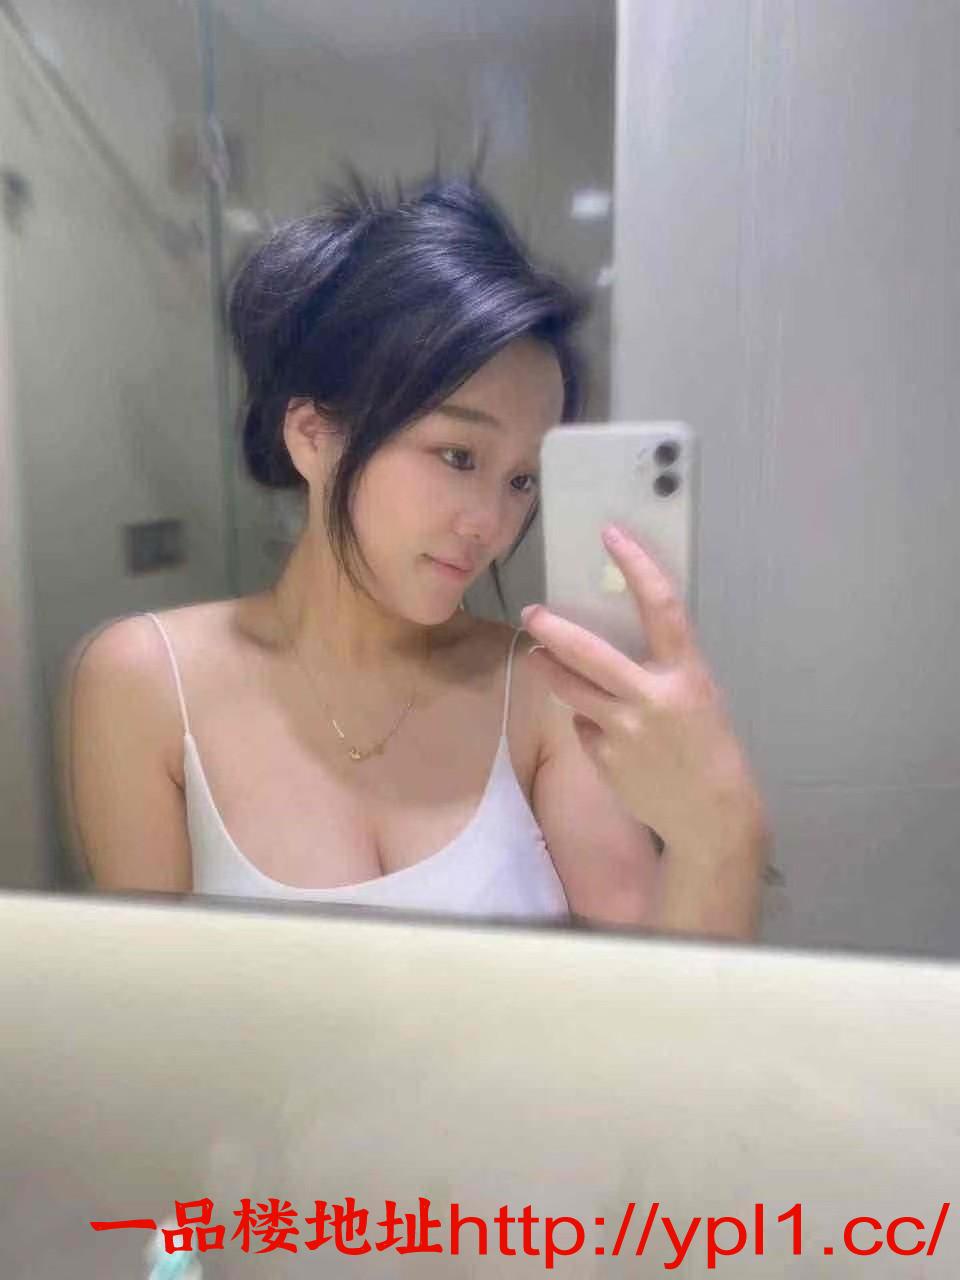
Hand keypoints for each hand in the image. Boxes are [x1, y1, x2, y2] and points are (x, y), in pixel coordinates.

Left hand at [521, 525, 767, 856]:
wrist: (711, 813)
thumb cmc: (708, 744)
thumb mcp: (697, 694)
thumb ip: (661, 666)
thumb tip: (615, 636)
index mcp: (686, 673)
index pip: (660, 607)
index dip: (636, 566)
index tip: (612, 534)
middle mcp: (652, 698)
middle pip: (589, 653)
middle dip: (553, 630)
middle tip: (532, 613)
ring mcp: (624, 731)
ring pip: (570, 689)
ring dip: (548, 669)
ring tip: (538, 658)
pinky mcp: (604, 758)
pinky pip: (583, 726)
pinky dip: (586, 721)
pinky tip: (604, 732)